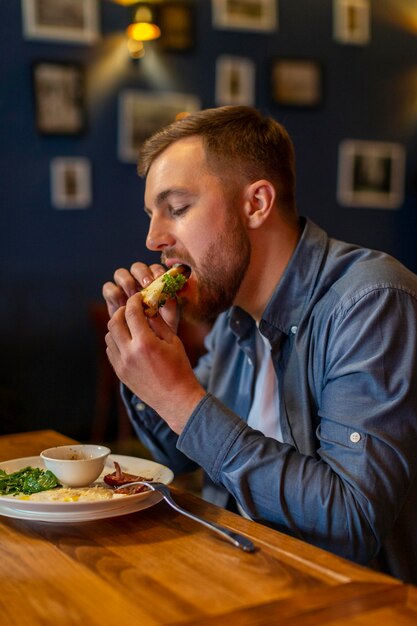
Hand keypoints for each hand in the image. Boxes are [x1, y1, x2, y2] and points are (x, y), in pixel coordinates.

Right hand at [102, 262, 177, 330]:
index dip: (156, 271)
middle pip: (137, 267)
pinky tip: (122, 305)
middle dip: (142, 274)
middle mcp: (139, 281)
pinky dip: (114, 293)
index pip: (155, 269)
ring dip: (127, 281)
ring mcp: (124, 288)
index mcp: (156, 282)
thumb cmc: (162, 329)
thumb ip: (170, 304)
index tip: (159, 279)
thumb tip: (170, 291)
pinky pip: (109, 288)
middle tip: (147, 285)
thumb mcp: (169, 318)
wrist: (147, 344)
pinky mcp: (112, 298)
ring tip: (133, 296)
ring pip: (120, 274)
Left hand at [105, 292, 205, 433]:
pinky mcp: (119, 372)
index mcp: (145, 343)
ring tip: (130, 325)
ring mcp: (122, 364)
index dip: (134, 301)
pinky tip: (128, 340)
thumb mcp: (173, 341)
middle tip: (131, 309)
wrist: (175, 398)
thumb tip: (148, 308)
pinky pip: (110, 350)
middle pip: (114, 321)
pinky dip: (115, 341)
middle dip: (122, 311)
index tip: (138, 298)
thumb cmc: (179, 368)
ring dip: (117, 326)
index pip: (131, 312)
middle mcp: (129, 353)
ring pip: (109, 335)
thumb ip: (158, 322)